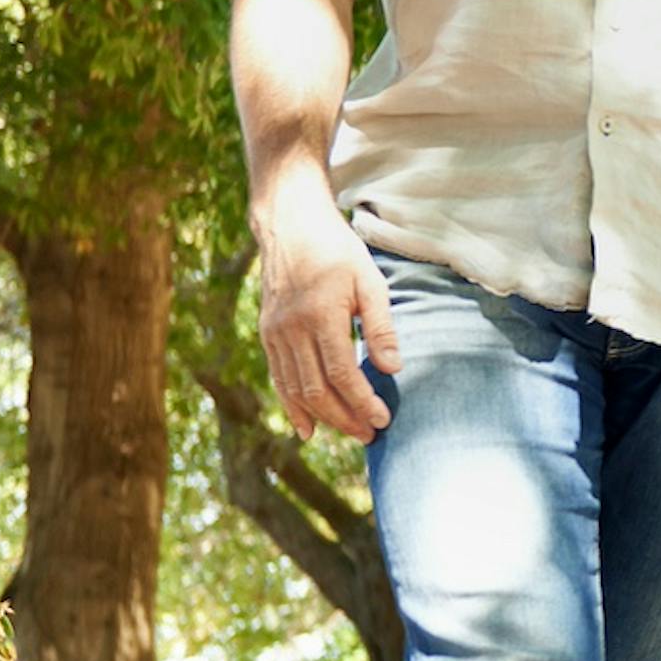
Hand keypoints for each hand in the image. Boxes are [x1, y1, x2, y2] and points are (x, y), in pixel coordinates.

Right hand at [255, 197, 397, 438]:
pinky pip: (278, 378)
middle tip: (370, 435)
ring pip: (295, 389)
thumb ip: (381, 327)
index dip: (363, 402)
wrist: (290, 225)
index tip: (383, 419)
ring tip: (349, 432)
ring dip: (323, 417)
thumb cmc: (337, 251)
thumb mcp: (369, 281)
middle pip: (317, 389)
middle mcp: (292, 329)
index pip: (342, 373)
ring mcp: (275, 333)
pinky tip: (307, 428)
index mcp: (321, 315)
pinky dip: (292, 405)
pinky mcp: (267, 334)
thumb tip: (393, 370)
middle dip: (345, 417)